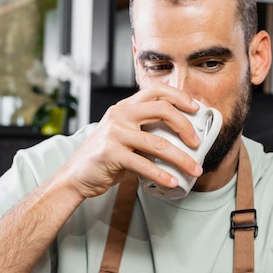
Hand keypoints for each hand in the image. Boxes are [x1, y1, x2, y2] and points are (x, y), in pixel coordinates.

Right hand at [64, 84, 203, 199]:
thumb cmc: (104, 159)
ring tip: (194, 169)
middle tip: (197, 143)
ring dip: (181, 158)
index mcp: (124, 107)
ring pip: (158, 143)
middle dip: (186, 126)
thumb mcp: (124, 138)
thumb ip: (146, 133)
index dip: (179, 97)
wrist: (75, 176)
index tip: (196, 108)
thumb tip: (181, 140)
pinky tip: (172, 181)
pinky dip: (162, 175)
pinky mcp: (111, 153)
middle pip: (162, 110)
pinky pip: (144, 164)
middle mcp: (119, 115)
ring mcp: (114, 133)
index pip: (156, 91)